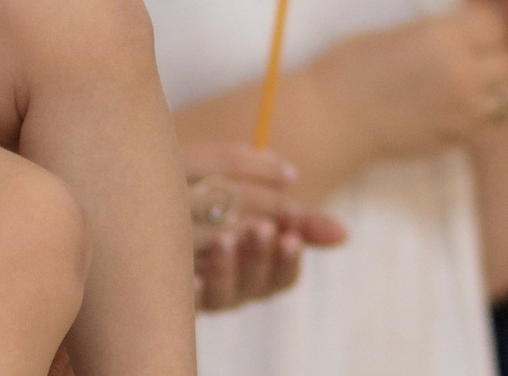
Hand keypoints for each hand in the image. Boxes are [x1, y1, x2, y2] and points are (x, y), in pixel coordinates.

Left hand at [183, 142, 347, 311]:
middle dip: (262, 255)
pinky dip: (189, 289)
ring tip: (224, 238)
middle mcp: (236, 288)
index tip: (290, 232)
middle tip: (261, 227)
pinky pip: (182, 300)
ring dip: (228, 266)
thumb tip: (345, 233)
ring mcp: (205, 293)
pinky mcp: (172, 292)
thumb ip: (300, 221)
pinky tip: (190, 274)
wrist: (163, 207)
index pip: (283, 276)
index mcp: (261, 272)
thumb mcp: (260, 207)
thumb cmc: (223, 207)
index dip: (288, 257)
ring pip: (223, 292)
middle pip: (256, 283)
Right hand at [309, 1, 507, 159]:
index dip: (487, 23)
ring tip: (470, 86)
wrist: (332, 117)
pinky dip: (487, 119)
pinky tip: (465, 112)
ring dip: (495, 88)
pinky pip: (496, 126)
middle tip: (473, 57)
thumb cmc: (350, 67)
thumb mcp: (397, 33)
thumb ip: (438, 32)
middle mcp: (463, 71)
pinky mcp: (460, 137)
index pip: (496, 22)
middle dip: (495, 55)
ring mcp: (465, 108)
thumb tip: (466, 30)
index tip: (476, 26)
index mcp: (443, 36)